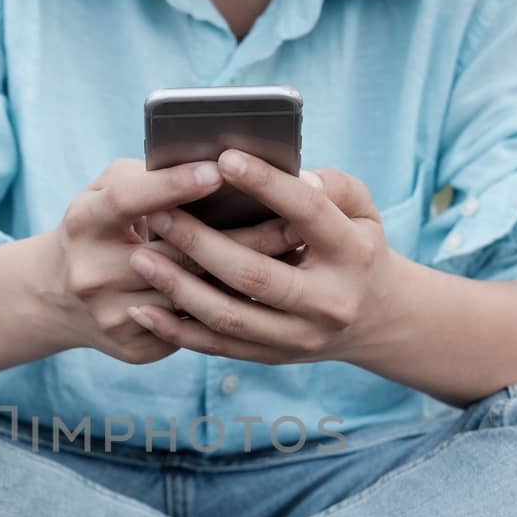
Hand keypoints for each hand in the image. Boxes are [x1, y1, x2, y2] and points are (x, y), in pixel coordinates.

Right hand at [45, 157, 303, 363]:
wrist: (59, 297)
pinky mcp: (134, 347)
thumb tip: (215, 171)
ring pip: (195, 296)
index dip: (173, 186)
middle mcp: (93, 274)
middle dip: (240, 237)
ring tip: (293, 256)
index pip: (131, 201)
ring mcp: (113, 316)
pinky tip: (273, 294)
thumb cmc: (101, 226)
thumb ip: (150, 177)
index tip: (218, 171)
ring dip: (248, 278)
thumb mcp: (108, 190)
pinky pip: (195, 327)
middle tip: (293, 221)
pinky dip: (234, 307)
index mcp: (84, 223)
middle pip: (177, 255)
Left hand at [123, 150, 400, 364]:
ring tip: (141, 257)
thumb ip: (332, 187)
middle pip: (255, 275)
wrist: (375, 318)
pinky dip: (178, 331)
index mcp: (353, 254)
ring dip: (179, 288)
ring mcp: (299, 336)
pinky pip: (219, 347)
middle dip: (201, 244)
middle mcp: (328, 301)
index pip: (306, 214)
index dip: (266, 185)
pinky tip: (144, 310)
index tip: (225, 159)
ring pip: (230, 317)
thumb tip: (291, 174)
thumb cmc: (356, 245)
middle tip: (158, 214)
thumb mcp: (363, 210)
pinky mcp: (275, 357)